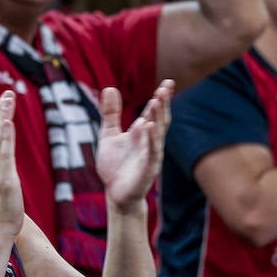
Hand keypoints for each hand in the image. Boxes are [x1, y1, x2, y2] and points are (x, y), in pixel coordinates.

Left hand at [96, 80, 174, 213]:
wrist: (116, 193)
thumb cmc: (115, 165)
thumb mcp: (109, 134)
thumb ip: (111, 113)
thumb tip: (110, 87)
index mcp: (142, 133)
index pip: (154, 112)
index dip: (161, 98)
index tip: (168, 83)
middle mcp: (149, 141)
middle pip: (160, 119)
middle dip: (162, 104)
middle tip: (165, 88)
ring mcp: (150, 155)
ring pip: (158, 134)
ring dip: (158, 118)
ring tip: (157, 101)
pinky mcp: (147, 169)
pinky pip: (151, 153)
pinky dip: (151, 140)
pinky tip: (149, 127)